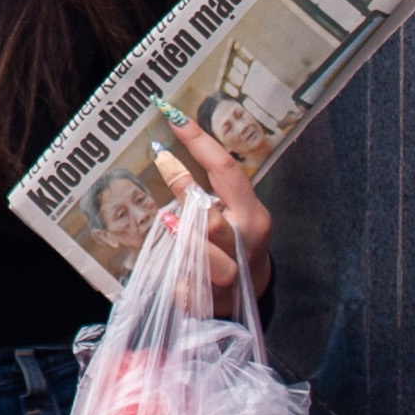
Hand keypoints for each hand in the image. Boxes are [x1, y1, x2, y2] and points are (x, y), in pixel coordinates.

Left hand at [154, 107, 275, 315]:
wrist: (245, 298)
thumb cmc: (234, 245)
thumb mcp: (235, 215)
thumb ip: (213, 191)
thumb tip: (171, 151)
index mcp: (252, 215)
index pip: (226, 171)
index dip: (201, 142)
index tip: (174, 116)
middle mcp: (244, 242)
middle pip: (216, 217)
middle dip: (186, 188)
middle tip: (162, 158)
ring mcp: (229, 274)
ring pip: (210, 257)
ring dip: (185, 237)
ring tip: (164, 219)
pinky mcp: (209, 298)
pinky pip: (191, 288)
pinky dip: (181, 280)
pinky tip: (172, 275)